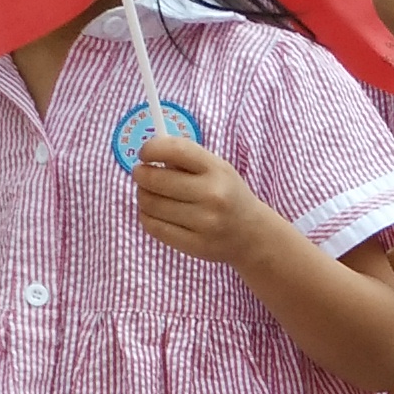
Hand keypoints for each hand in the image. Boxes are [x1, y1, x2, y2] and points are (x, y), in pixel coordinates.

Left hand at [130, 133, 271, 267]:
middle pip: (154, 179)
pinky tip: (154, 214)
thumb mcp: (217, 169)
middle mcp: (213, 195)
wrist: (252, 235)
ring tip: (150, 195)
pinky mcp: (196, 244)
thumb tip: (147, 155)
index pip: (175, 150)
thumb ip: (185, 159)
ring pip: (150, 204)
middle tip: (142, 175)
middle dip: (141, 175)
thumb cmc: (227, 195)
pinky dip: (146, 217)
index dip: (151, 149)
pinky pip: (154, 227)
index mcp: (217, 170)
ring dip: (142, 197)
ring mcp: (205, 222)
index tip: (145, 154)